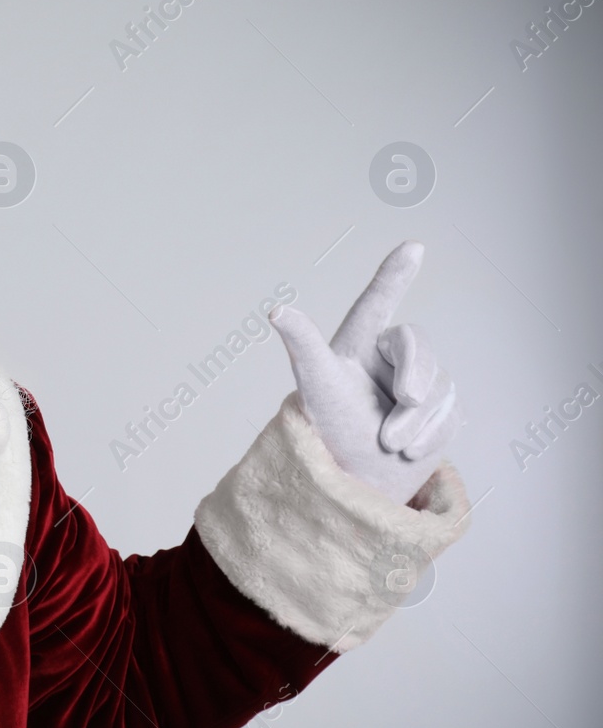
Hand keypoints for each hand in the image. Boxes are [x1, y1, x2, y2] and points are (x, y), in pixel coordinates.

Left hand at [268, 241, 462, 504]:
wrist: (359, 481)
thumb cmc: (331, 430)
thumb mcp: (316, 386)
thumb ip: (303, 344)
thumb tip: (276, 309)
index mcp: (355, 345)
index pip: (377, 303)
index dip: (395, 274)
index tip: (414, 246)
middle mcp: (388, 356)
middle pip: (417, 344)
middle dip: (414, 378)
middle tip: (399, 410)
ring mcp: (419, 379)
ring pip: (438, 383)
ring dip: (415, 420)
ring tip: (388, 442)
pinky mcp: (441, 406)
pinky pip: (451, 411)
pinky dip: (430, 434)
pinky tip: (408, 449)